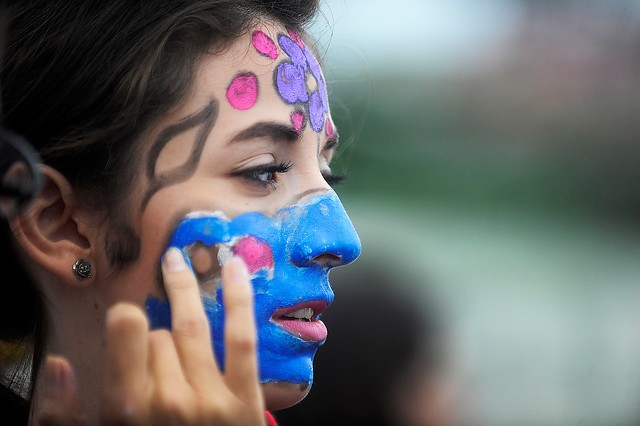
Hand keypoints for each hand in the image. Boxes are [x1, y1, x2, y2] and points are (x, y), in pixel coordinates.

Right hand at [34, 248, 264, 424]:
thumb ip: (64, 414)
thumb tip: (57, 365)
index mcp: (127, 409)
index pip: (129, 331)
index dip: (128, 321)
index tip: (129, 322)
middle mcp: (169, 400)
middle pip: (160, 337)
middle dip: (156, 339)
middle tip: (160, 361)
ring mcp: (211, 400)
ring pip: (193, 330)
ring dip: (185, 293)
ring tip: (178, 263)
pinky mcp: (246, 401)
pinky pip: (242, 340)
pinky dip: (240, 299)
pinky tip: (236, 267)